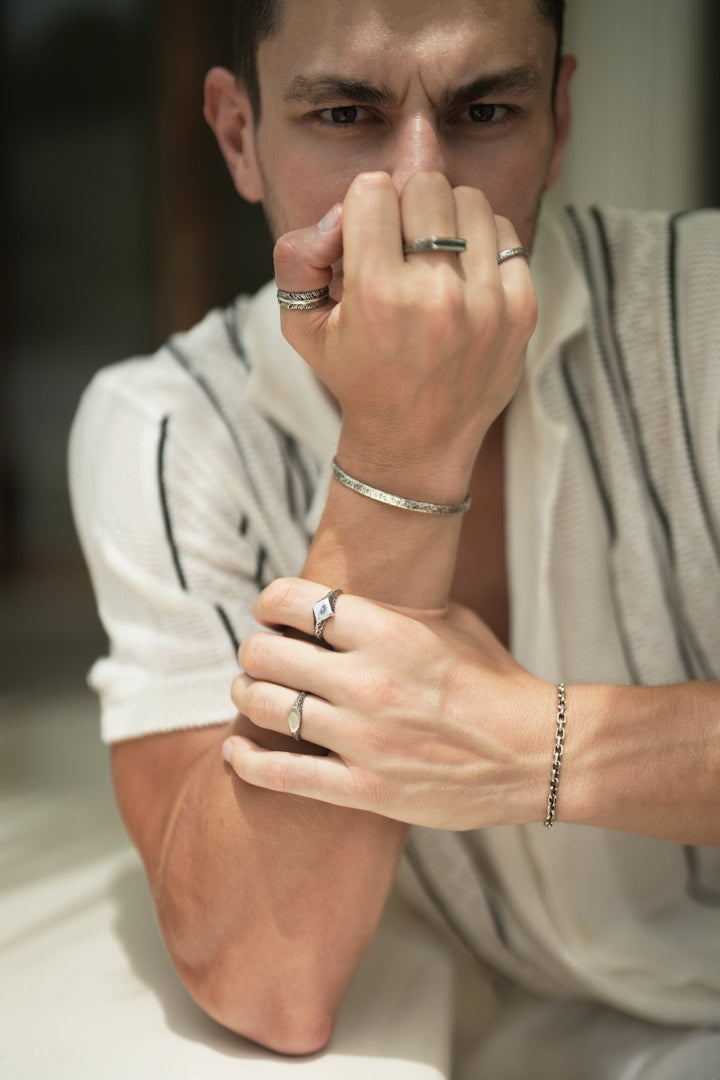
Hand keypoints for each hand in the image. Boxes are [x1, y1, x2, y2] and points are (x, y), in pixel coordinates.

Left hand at [224, 578, 552, 829]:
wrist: (537, 754)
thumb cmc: (494, 681)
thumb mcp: (450, 623)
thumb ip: (392, 609)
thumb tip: (340, 599)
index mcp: (389, 632)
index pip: (296, 600)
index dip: (269, 601)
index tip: (269, 611)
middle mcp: (368, 681)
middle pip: (267, 653)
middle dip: (255, 650)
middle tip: (261, 656)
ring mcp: (363, 738)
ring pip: (264, 706)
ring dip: (246, 695)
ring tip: (250, 693)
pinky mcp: (364, 789)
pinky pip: (281, 774)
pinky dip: (247, 760)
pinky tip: (238, 751)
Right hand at [274, 171, 536, 501]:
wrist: (416, 442)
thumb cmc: (355, 376)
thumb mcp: (300, 325)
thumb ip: (297, 256)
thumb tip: (341, 214)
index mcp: (378, 296)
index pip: (373, 189)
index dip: (363, 208)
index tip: (366, 241)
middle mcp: (436, 296)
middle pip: (426, 185)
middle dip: (406, 207)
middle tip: (400, 247)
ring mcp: (488, 303)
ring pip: (471, 200)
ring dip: (447, 221)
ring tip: (433, 260)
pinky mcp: (523, 309)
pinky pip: (506, 233)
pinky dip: (483, 245)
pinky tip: (464, 278)